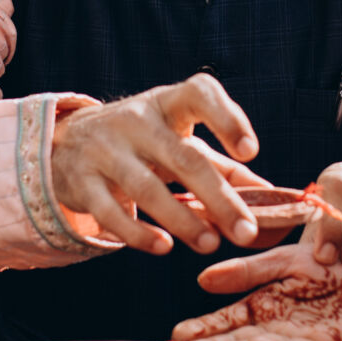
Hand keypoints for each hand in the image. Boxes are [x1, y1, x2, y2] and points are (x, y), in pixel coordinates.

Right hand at [50, 74, 261, 255]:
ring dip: (182, 219)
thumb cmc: (143, 143)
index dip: (227, 118)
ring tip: (210, 244)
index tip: (251, 152)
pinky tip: (164, 247)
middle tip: (246, 232)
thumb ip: (225, 167)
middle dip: (218, 197)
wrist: (66, 143)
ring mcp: (104, 149)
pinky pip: (111, 211)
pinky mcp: (82, 182)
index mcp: (167, 103)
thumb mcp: (179, 140)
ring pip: (146, 187)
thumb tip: (275, 198)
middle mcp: (135, 120)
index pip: (199, 94)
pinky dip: (138, 233)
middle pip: (183, 157)